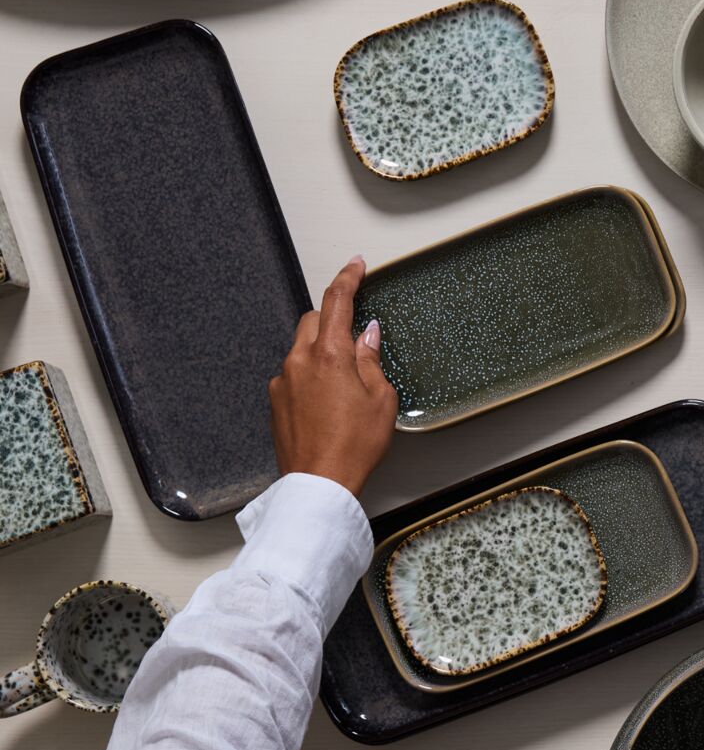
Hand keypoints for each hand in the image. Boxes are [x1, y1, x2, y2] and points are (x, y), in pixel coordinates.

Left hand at [269, 256, 398, 496]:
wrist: (320, 485)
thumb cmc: (353, 447)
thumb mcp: (381, 399)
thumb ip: (371, 359)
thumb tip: (368, 335)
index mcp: (329, 354)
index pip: (337, 300)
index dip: (348, 277)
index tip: (356, 265)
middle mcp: (299, 361)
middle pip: (313, 320)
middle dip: (333, 318)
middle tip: (356, 335)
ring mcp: (283, 381)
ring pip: (302, 348)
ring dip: (321, 350)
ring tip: (344, 381)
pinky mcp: (275, 402)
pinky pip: (293, 374)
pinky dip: (310, 376)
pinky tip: (326, 402)